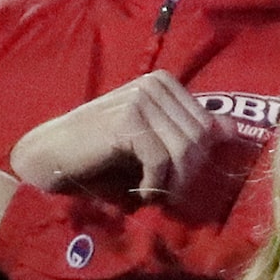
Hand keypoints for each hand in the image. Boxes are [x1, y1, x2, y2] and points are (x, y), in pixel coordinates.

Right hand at [7, 72, 213, 200]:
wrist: (46, 157)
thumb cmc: (99, 153)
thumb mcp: (150, 140)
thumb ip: (185, 131)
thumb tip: (233, 130)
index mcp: (164, 83)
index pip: (209, 124)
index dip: (200, 158)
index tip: (181, 181)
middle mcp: (155, 85)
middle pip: (201, 137)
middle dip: (189, 173)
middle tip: (168, 194)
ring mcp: (141, 99)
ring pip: (185, 149)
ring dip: (174, 182)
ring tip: (156, 196)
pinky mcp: (128, 121)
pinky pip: (162, 159)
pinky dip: (156, 184)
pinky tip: (142, 194)